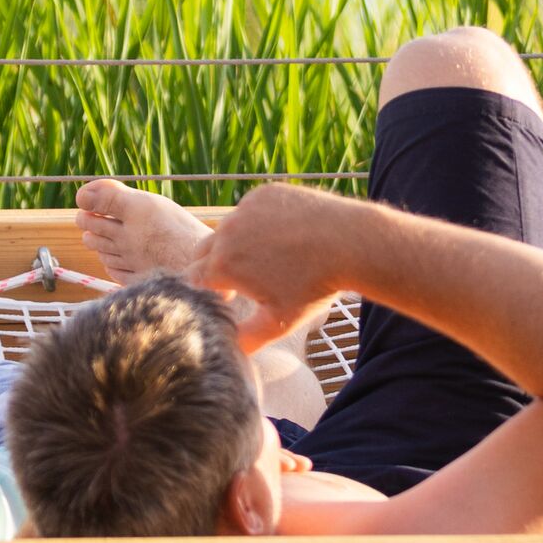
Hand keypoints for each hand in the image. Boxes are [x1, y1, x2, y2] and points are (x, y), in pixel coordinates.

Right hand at [186, 183, 351, 349]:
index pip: (194, 280)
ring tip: (264, 258)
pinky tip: (281, 236)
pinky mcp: (263, 193)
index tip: (226, 299)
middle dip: (213, 267)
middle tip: (239, 281)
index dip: (207, 293)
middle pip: (202, 252)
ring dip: (235, 244)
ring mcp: (244, 209)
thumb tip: (231, 349)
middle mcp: (226, 232)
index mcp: (223, 266)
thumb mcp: (280, 322)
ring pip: (227, 229)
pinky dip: (256, 223)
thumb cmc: (315, 286)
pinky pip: (248, 210)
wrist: (348, 242)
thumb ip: (248, 338)